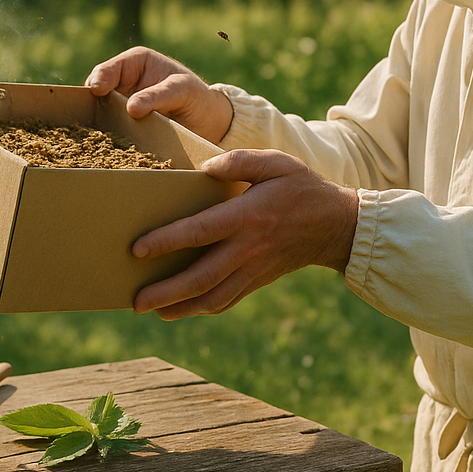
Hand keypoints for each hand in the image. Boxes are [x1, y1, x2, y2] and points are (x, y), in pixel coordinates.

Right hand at [85, 47, 234, 143]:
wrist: (209, 123)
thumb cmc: (196, 96)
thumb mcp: (181, 90)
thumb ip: (157, 96)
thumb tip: (131, 108)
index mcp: (135, 64)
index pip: (108, 70)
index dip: (99, 79)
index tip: (97, 91)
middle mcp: (123, 85)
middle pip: (97, 95)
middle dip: (91, 106)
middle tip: (87, 117)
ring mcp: (121, 108)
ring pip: (100, 116)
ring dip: (98, 126)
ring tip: (95, 136)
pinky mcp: (125, 130)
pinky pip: (111, 134)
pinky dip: (108, 141)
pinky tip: (107, 149)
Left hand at [130, 150, 359, 319]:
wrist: (336, 225)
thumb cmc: (301, 187)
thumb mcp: (276, 162)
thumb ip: (240, 161)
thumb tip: (206, 168)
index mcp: (248, 215)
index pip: (201, 231)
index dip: (167, 241)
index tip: (137, 249)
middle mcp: (248, 248)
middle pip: (201, 277)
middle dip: (166, 292)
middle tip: (136, 301)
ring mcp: (253, 269)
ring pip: (212, 297)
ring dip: (179, 307)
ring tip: (151, 310)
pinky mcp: (258, 281)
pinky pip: (226, 301)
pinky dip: (201, 309)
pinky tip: (180, 309)